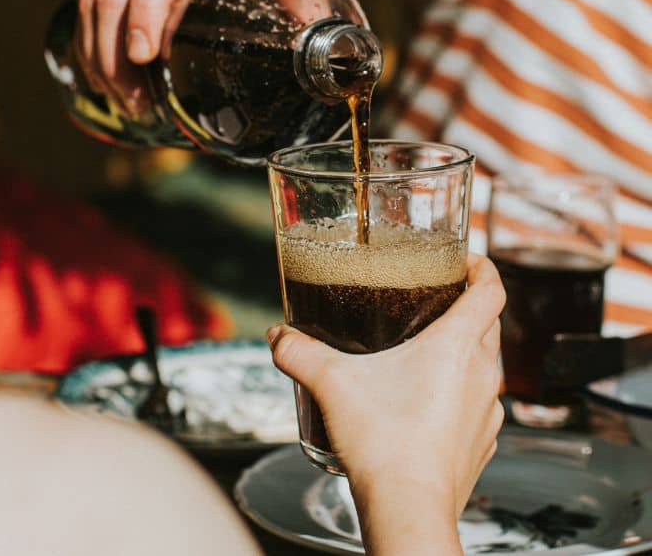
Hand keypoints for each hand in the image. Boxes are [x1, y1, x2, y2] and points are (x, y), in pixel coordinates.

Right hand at [268, 255, 504, 553]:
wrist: (408, 507)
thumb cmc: (383, 443)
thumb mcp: (330, 384)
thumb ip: (299, 352)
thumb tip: (278, 336)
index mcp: (456, 346)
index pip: (491, 290)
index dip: (483, 268)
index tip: (465, 261)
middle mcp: (482, 375)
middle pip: (489, 325)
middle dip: (465, 308)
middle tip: (432, 301)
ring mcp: (487, 413)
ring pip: (483, 367)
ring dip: (461, 355)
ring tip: (421, 356)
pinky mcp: (482, 444)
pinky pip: (477, 407)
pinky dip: (458, 396)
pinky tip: (423, 406)